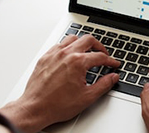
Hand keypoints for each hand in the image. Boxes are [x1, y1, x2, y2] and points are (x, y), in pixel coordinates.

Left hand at [0, 35, 119, 132]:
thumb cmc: (57, 105)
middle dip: (99, 46)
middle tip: (103, 54)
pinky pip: (58, 45)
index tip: (113, 64)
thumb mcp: (87, 97)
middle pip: (88, 40)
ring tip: (87, 51)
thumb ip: (103, 85)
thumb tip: (113, 77)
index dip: (110, 61)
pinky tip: (69, 54)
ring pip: (72, 38)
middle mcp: (66, 54)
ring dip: (82, 43)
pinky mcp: (45, 58)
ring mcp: (54, 54)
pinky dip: (67, 47)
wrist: (35, 108)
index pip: (100, 56)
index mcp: (78, 62)